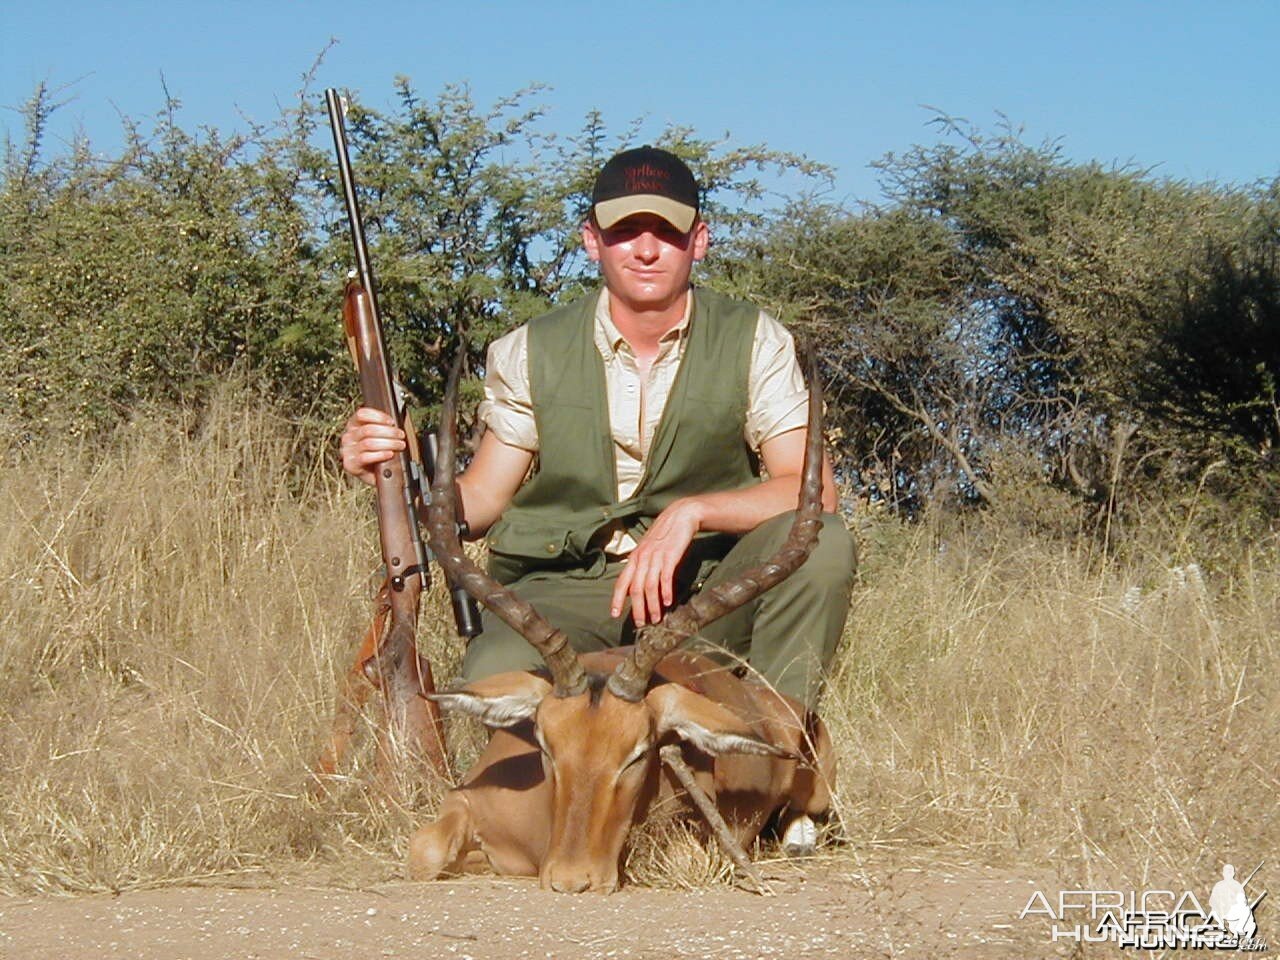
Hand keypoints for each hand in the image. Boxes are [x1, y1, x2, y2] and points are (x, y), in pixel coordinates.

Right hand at [340, 407, 404, 485]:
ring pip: (369, 443)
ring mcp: (348, 451)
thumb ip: (383, 428)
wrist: (377, 476)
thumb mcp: (379, 437)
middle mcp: (348, 437)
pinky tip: (389, 454)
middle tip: (401, 436)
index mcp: (353, 426)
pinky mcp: (351, 464)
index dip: (378, 416)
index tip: (391, 422)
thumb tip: (395, 425)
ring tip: (400, 445)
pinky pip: (366, 457)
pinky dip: (380, 454)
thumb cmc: (378, 454)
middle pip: (368, 429)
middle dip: (388, 432)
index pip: (362, 414)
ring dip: (388, 443)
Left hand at [610, 498, 704, 626]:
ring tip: (656, 619)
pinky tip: (668, 602)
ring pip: (649, 586)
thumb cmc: (664, 536)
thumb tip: (639, 587)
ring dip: (652, 605)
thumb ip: (643, 567)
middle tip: (641, 624)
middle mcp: (642, 558)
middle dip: (637, 609)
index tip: (615, 614)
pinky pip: (665, 577)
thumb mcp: (648, 550)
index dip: (617, 599)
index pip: (621, 582)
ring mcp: (655, 556)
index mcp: (634, 558)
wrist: (680, 516)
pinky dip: (665, 591)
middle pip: (635, 588)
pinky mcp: (670, 555)